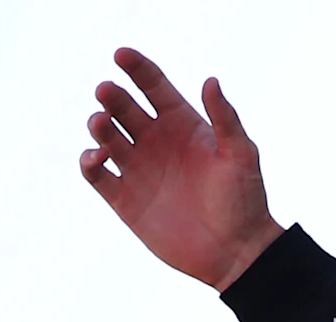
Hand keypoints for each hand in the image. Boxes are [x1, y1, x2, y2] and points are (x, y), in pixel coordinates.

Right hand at [80, 47, 280, 290]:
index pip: (154, 87)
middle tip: (108, 92)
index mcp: (183, 125)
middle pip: (123, 107)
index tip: (121, 55)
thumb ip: (225, 119)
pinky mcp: (124, 198)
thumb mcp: (241, 156)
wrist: (238, 252)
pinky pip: (95, 173)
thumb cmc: (246, 202)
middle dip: (112, 96)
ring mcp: (138, 168)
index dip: (137, 68)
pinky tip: (98, 157)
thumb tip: (210, 80)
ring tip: (102, 124)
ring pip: (105, 135)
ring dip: (98, 125)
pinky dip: (89, 160)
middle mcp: (156, 141)